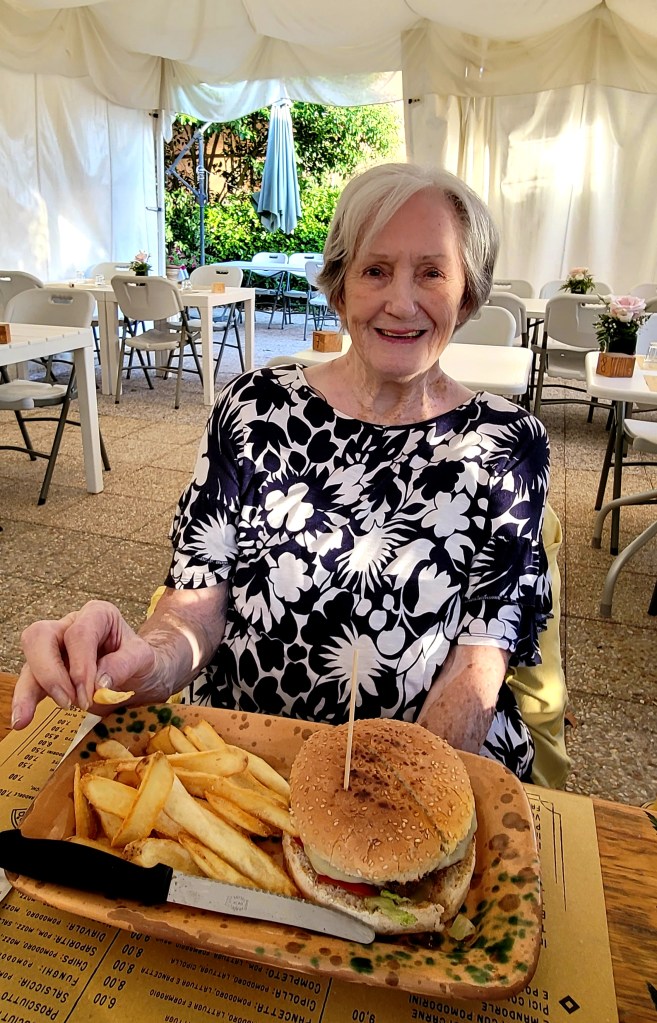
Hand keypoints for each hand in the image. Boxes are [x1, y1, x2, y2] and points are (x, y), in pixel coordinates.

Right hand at [12, 600, 158, 729]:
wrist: (143, 676)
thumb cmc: (142, 661)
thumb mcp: (145, 658)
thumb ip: (124, 664)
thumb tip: (99, 683)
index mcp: (97, 615)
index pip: (79, 633)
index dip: (80, 663)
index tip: (90, 692)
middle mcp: (71, 627)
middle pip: (41, 637)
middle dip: (50, 672)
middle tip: (70, 702)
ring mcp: (56, 649)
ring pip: (30, 661)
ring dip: (28, 690)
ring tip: (26, 718)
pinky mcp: (49, 673)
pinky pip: (31, 683)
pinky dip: (25, 701)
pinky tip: (21, 720)